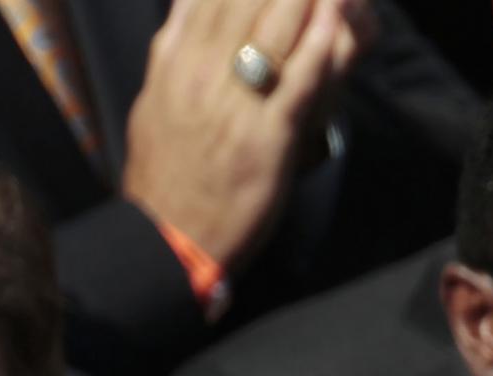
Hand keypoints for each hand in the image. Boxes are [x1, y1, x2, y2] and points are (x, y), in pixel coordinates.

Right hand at [123, 0, 371, 271]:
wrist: (167, 236)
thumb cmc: (168, 172)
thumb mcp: (156, 98)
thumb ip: (175, 47)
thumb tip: (189, 5)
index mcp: (176, 60)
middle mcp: (201, 72)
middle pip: (244, 2)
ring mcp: (233, 104)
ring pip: (272, 31)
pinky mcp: (264, 138)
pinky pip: (296, 82)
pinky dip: (319, 46)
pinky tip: (337, 17)